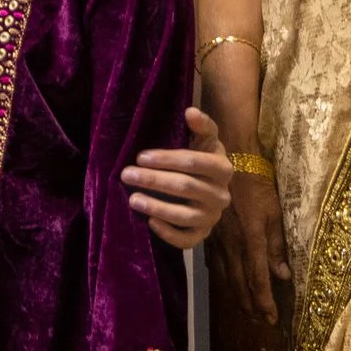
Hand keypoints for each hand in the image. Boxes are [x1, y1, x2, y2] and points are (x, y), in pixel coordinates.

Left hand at [122, 108, 232, 248]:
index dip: (167, 159)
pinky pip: (188, 239)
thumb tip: (190, 111)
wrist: (211, 186)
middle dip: (154, 180)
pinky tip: (150, 223)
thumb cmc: (203, 157)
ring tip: (132, 199)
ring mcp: (213, 217)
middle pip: (186, 187)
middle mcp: (222, 195)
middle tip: (127, 175)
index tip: (141, 156)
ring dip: (157, 207)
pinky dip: (169, 234)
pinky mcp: (204, 234)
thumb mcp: (205, 139)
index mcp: (223, 168)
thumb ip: (202, 126)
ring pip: (185, 215)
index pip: (194, 163)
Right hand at [215, 166, 289, 325]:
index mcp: (251, 241)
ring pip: (226, 276)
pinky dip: (224, 278)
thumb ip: (276, 245)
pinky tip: (227, 284)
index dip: (264, 302)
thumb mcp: (274, 212)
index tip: (271, 319)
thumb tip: (282, 275)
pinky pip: (216, 263)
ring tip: (246, 310)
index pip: (258, 280)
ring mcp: (218, 241)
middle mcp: (232, 246)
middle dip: (250, 305)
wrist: (229, 162)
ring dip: (237, 296)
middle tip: (259, 321)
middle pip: (240, 284)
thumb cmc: (258, 185)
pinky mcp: (210, 234)